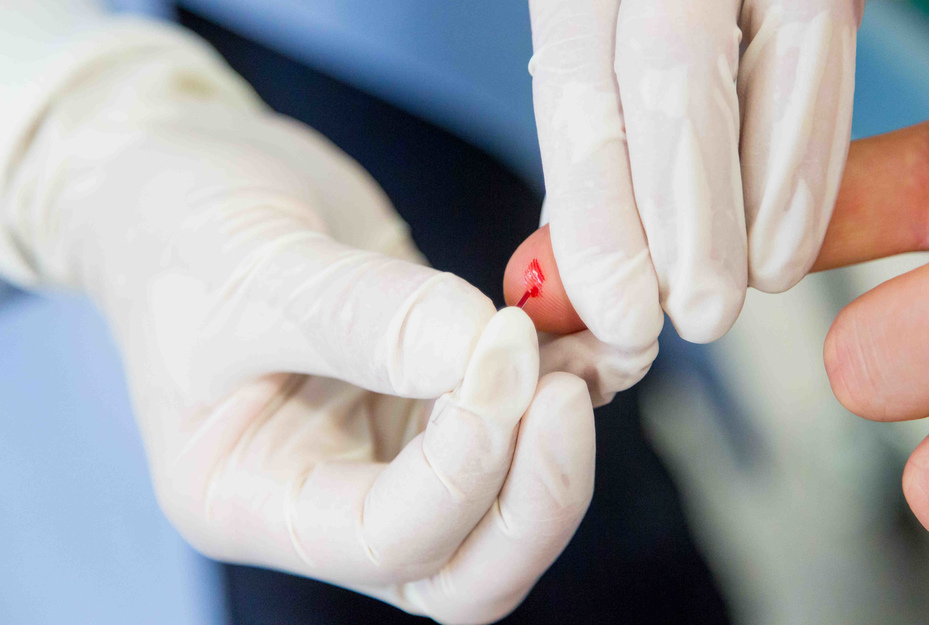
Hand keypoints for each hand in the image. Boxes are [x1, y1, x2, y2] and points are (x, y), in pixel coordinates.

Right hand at [2, 29, 594, 622]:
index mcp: (254, 500)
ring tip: (586, 347)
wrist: (191, 180)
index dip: (464, 465)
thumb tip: (492, 352)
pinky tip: (580, 330)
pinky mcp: (434, 402)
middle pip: (466, 567)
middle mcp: (330, 501)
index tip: (502, 350)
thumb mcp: (251, 269)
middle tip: (565, 388)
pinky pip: (519, 430)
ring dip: (560, 442)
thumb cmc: (180, 230)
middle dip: (536, 493)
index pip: (386, 538)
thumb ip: (368, 319)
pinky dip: (564, 389)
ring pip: (507, 510)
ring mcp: (391, 456)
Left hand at [523, 0, 864, 403]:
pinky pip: (817, 51)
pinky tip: (787, 242)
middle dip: (678, 219)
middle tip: (690, 317)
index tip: (617, 309)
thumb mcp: (598, 51)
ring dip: (746, 204)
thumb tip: (574, 261)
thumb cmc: (635, 13)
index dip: (597, 210)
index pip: (577, 90)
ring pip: (751, 70)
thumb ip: (595, 137)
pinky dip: (806, 158)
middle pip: (664, 81)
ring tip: (732, 294)